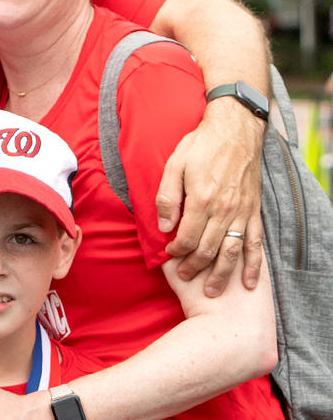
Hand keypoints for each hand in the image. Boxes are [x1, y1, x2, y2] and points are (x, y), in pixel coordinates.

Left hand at [156, 101, 264, 296]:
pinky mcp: (254, 211)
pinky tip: (249, 281)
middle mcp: (224, 210)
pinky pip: (255, 243)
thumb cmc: (201, 146)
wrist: (236, 129)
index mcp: (201, 199)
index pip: (186, 237)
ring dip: (221, 274)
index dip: (175, 251)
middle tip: (185, 278)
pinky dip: (253, 265)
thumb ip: (167, 197)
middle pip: (207, 249)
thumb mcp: (174, 165)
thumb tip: (164, 226)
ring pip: (231, 251)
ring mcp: (242, 212)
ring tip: (211, 291)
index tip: (169, 255)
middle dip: (194, 268)